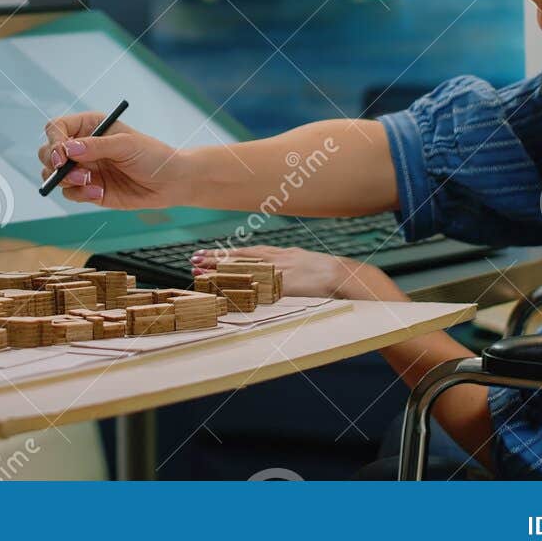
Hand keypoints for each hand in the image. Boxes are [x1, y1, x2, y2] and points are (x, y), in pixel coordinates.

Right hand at [38, 112, 189, 209]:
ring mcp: (84, 169)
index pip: (57, 128)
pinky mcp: (89, 190)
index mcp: (90, 127)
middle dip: (53, 162)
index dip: (54, 140)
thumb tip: (68, 149)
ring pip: (54, 175)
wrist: (170, 183)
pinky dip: (80, 194)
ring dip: (65, 180)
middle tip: (66, 170)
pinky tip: (99, 193)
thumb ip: (97, 146)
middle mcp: (82, 147)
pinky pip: (70, 193)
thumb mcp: (127, 145)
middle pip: (48, 152)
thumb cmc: (152, 156)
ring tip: (89, 182)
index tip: (62, 154)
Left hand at [192, 244, 406, 301]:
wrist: (348, 277)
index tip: (209, 253)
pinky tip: (221, 288)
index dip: (228, 254)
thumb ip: (297, 268)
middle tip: (193, 259)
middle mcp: (278, 259)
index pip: (251, 252)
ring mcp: (279, 270)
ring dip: (218, 269)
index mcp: (286, 255)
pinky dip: (236, 285)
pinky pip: (252, 284)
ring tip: (198, 271)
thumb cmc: (335, 277)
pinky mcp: (282, 283)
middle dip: (216, 259)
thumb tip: (288, 276)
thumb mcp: (311, 267)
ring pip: (241, 268)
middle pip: (240, 257)